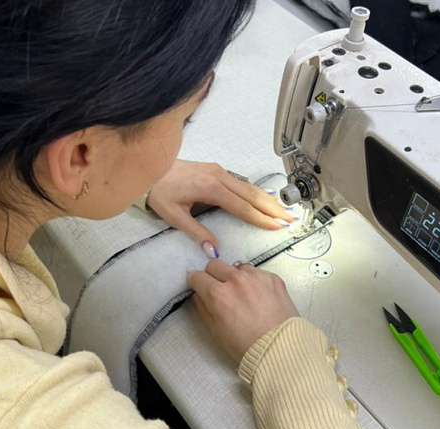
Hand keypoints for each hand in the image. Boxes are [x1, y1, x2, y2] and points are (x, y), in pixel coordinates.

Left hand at [146, 160, 293, 255]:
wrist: (150, 166)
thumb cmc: (159, 191)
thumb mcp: (174, 215)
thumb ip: (196, 233)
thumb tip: (214, 251)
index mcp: (211, 189)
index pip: (243, 207)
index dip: (261, 218)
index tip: (277, 226)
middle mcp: (219, 176)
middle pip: (252, 194)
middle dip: (272, 208)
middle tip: (290, 218)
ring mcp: (219, 171)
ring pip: (249, 186)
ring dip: (267, 199)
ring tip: (283, 209)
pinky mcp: (216, 169)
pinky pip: (241, 182)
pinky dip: (256, 191)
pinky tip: (264, 197)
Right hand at [187, 260, 298, 361]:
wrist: (280, 348)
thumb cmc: (244, 345)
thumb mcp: (216, 331)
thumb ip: (204, 308)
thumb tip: (199, 294)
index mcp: (218, 294)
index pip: (197, 276)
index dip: (195, 281)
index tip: (198, 285)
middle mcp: (236, 280)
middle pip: (215, 264)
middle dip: (212, 275)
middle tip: (219, 289)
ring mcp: (256, 276)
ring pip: (237, 267)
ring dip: (235, 277)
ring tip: (243, 294)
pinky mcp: (273, 278)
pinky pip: (257, 273)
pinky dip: (254, 281)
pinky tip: (259, 297)